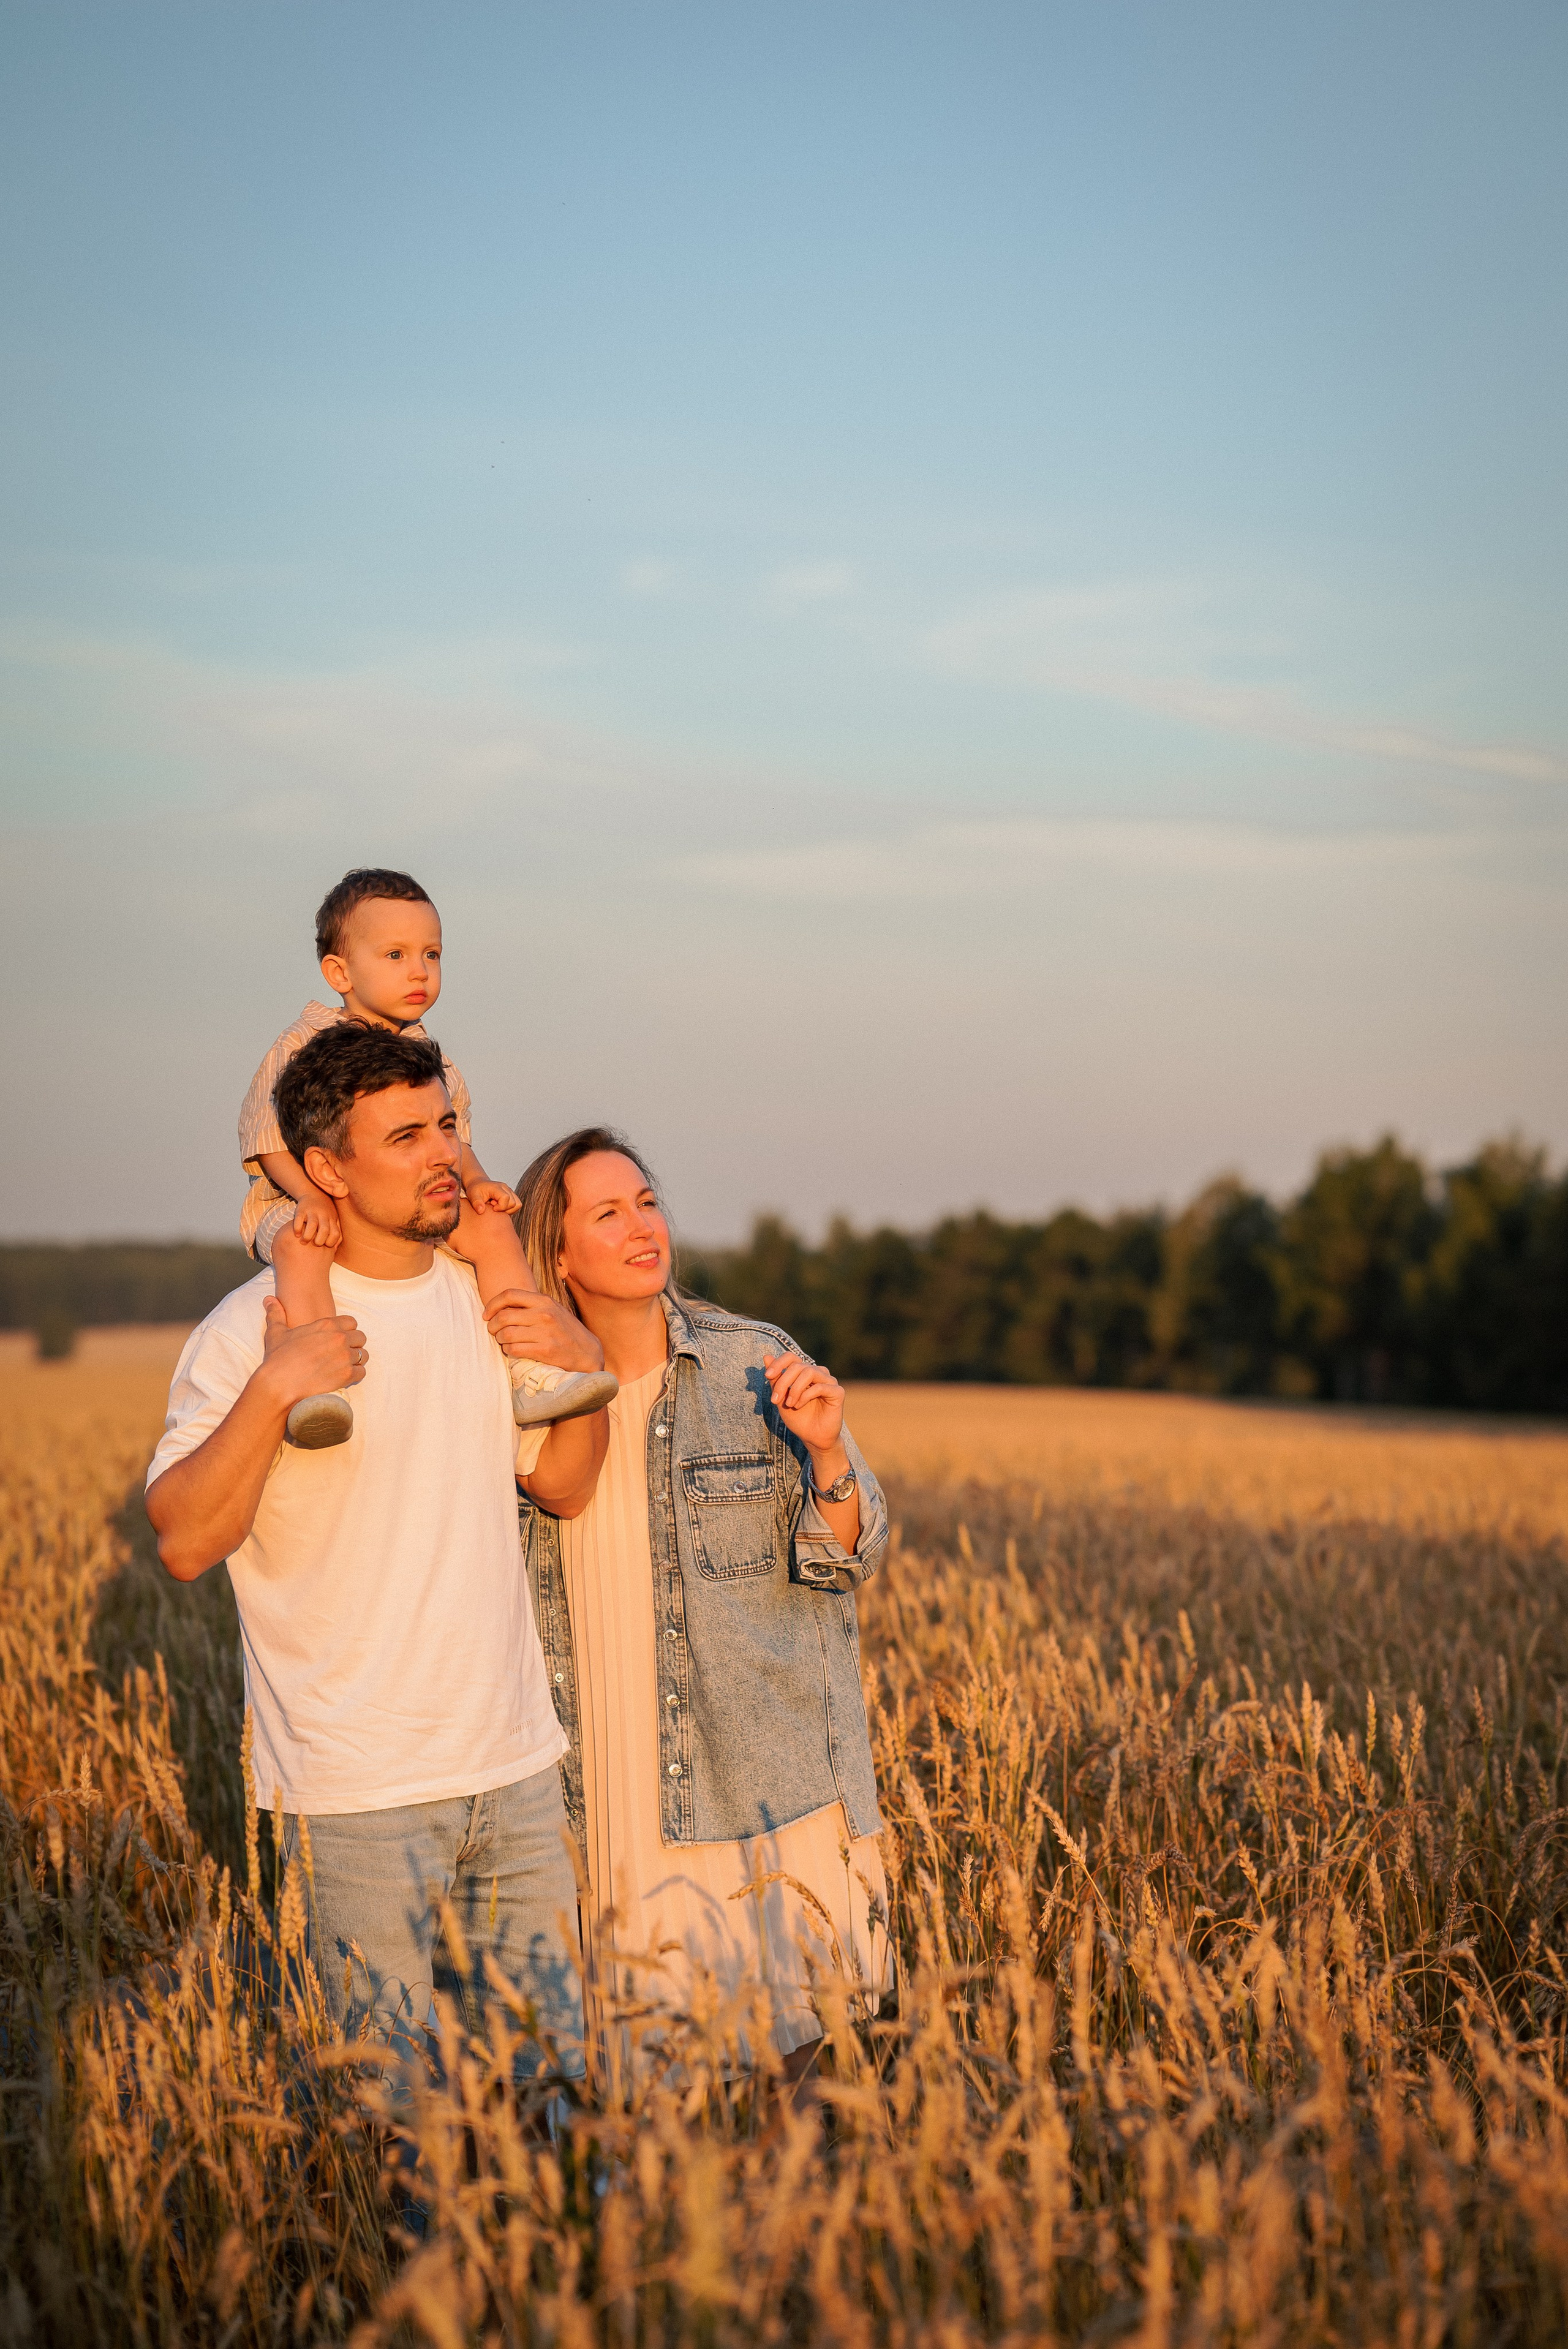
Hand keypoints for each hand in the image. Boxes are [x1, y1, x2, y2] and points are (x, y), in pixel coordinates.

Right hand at [259, 1296, 367, 1406]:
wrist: (279, 1384)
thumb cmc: (277, 1358)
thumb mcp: (276, 1332)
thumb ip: (276, 1314)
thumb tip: (269, 1300)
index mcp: (327, 1325)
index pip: (351, 1322)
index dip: (347, 1330)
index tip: (339, 1339)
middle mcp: (339, 1338)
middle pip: (360, 1337)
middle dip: (353, 1345)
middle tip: (342, 1353)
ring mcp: (345, 1356)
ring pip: (363, 1355)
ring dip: (356, 1360)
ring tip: (345, 1365)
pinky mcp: (347, 1375)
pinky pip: (361, 1372)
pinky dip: (355, 1375)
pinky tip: (345, 1377)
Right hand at [291, 1190, 342, 1248]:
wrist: (314, 1194)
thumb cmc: (325, 1213)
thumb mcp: (333, 1221)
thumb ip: (336, 1234)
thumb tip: (334, 1250)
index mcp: (332, 1220)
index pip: (335, 1234)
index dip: (331, 1242)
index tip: (325, 1245)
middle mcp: (323, 1216)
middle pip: (324, 1230)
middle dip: (319, 1241)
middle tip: (314, 1244)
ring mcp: (312, 1212)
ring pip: (312, 1225)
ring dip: (308, 1236)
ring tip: (303, 1242)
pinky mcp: (301, 1210)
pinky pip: (299, 1220)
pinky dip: (297, 1228)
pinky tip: (297, 1234)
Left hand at [465, 1178, 521, 1216]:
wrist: (478, 1184)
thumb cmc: (475, 1189)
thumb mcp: (472, 1195)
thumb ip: (476, 1203)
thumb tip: (481, 1211)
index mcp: (497, 1187)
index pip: (506, 1198)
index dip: (500, 1207)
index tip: (492, 1208)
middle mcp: (506, 1188)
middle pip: (514, 1203)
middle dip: (504, 1209)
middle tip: (493, 1206)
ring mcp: (510, 1191)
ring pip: (517, 1205)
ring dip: (508, 1210)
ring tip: (497, 1207)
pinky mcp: (511, 1195)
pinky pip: (516, 1205)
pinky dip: (510, 1209)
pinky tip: (499, 1207)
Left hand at [484, 1288, 604, 1371]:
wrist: (587, 1352)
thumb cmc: (565, 1331)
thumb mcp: (552, 1310)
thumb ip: (532, 1305)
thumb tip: (502, 1306)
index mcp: (544, 1301)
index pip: (509, 1294)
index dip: (492, 1304)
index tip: (486, 1314)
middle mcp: (544, 1314)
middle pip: (504, 1316)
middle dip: (492, 1326)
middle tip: (493, 1331)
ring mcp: (545, 1332)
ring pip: (506, 1334)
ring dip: (501, 1340)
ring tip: (505, 1342)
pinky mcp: (545, 1350)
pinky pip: (514, 1349)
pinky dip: (508, 1351)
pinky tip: (513, 1351)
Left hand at [763, 1352, 846, 1465]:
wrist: (812, 1438)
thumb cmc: (798, 1418)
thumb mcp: (781, 1398)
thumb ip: (776, 1379)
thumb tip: (766, 1356)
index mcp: (804, 1372)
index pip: (791, 1357)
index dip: (778, 1363)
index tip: (767, 1376)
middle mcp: (818, 1373)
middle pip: (797, 1365)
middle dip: (783, 1382)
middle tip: (775, 1400)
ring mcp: (829, 1381)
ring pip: (809, 1372)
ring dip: (794, 1389)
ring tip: (789, 1404)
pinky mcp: (837, 1392)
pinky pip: (820, 1386)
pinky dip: (805, 1396)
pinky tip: (799, 1406)